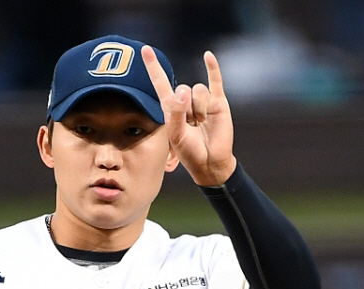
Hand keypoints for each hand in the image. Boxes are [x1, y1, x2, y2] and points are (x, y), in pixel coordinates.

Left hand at [142, 46, 236, 186]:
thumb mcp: (176, 135)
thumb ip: (176, 113)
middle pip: (183, 88)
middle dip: (187, 106)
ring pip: (198, 90)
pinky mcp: (218, 102)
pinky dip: (212, 68)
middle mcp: (185, 102)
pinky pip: (214, 81)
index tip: (145, 50)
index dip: (153, 68)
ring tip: (202, 122)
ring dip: (200, 107)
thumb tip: (183, 91)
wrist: (210, 162)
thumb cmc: (190, 152)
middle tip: (191, 124)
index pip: (160, 84)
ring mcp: (202, 102)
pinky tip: (207, 56)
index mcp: (171, 110)